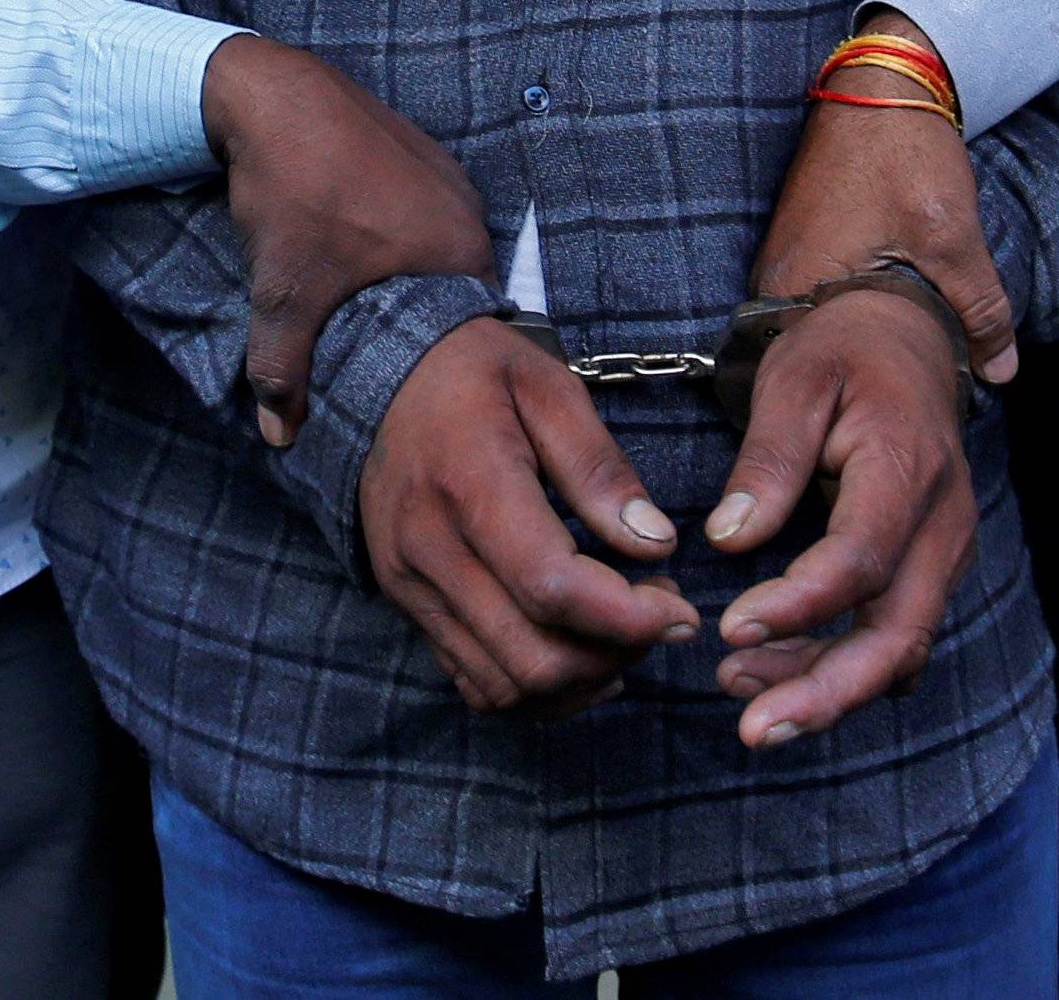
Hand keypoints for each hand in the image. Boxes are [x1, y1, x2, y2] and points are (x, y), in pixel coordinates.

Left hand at [200, 34, 495, 444]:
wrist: (273, 94)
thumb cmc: (296, 192)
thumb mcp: (285, 292)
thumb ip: (284, 369)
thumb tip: (280, 436)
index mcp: (459, 250)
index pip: (478, 331)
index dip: (448, 364)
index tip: (419, 388)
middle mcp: (467, 211)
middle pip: (459, 291)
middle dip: (425, 323)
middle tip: (386, 354)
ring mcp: (445, 175)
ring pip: (437, 251)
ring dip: (408, 278)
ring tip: (368, 307)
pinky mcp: (417, 152)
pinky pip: (420, 214)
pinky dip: (396, 238)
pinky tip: (356, 251)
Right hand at [358, 317, 700, 714]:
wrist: (380, 372)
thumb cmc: (473, 371)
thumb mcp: (548, 387)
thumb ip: (600, 468)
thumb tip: (655, 544)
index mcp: (471, 484)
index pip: (551, 587)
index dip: (627, 618)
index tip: (679, 609)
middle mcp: (431, 548)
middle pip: (533, 657)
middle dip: (615, 654)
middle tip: (658, 614)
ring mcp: (411, 584)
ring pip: (505, 687)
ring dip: (578, 681)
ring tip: (620, 634)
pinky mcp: (406, 602)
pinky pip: (472, 682)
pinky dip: (532, 687)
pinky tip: (572, 649)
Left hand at [705, 288, 976, 743]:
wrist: (902, 330)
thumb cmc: (839, 348)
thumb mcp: (793, 381)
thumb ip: (767, 462)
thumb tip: (731, 541)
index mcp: (906, 468)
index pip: (860, 560)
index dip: (798, 606)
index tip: (729, 629)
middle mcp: (941, 522)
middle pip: (896, 633)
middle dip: (825, 691)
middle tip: (751, 730)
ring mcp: (943, 549)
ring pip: (899, 647)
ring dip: (827, 687)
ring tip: (746, 706)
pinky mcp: (928, 563)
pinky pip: (896, 633)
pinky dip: (844, 665)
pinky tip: (781, 679)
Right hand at [754, 13, 1017, 383]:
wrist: (882, 78)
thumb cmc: (903, 151)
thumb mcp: (953, 236)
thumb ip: (979, 310)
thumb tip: (1001, 371)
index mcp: (798, 284)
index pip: (823, 369)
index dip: (870, 388)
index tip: (913, 402)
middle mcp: (777, 275)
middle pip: (824, 348)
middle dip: (870, 365)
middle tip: (922, 383)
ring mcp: (785, 256)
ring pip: (829, 321)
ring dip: (867, 333)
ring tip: (914, 352)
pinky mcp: (800, 239)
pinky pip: (827, 294)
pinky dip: (860, 304)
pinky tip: (896, 309)